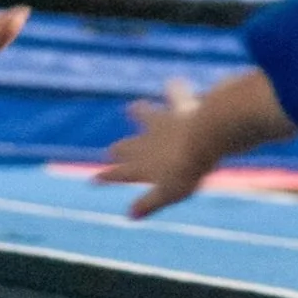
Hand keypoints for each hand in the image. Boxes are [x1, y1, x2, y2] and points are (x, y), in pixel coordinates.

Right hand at [94, 79, 210, 217]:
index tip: (94, 179)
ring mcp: (162, 123)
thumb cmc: (186, 171)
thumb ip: (148, 203)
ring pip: (145, 116)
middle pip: (127, 146)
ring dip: (138, 113)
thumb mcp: (168, 193)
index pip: (119, 173)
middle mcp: (146, 142)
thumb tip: (129, 215)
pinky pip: (175, 96)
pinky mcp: (179, 108)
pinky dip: (174, 90)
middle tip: (112, 150)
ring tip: (132, 108)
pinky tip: (173, 82)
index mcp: (142, 165)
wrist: (203, 138)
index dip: (106, 177)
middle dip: (119, 149)